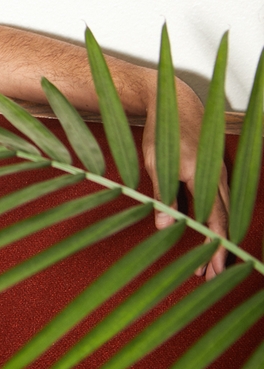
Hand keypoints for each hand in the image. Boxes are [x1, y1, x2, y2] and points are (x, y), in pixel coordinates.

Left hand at [140, 80, 229, 279]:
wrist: (175, 102)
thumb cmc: (162, 131)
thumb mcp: (155, 163)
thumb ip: (162, 195)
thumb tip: (166, 228)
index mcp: (202, 177)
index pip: (214, 220)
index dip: (214, 246)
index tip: (213, 269)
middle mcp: (216, 178)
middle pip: (223, 221)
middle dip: (219, 250)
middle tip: (213, 276)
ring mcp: (216, 175)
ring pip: (222, 212)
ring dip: (216, 237)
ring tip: (207, 262)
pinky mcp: (210, 172)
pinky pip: (216, 201)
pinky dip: (211, 219)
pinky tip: (200, 233)